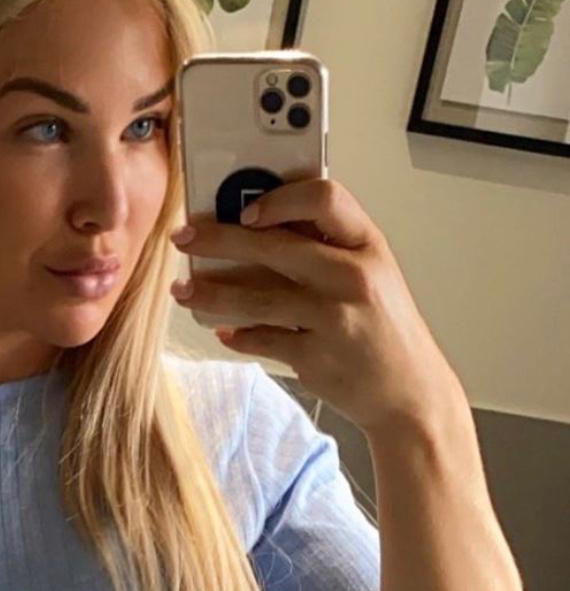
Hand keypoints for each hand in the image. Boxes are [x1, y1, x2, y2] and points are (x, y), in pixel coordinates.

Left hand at [169, 177, 465, 434]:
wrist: (409, 392)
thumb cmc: (382, 327)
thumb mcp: (372, 274)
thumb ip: (328, 249)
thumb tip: (258, 228)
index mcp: (368, 245)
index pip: (324, 198)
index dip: (279, 199)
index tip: (245, 210)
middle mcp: (353, 277)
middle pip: (274, 246)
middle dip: (217, 239)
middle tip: (182, 238)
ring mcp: (333, 319)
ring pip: (257, 299)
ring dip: (210, 294)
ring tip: (181, 291)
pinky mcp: (316, 358)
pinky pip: (261, 340)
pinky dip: (236, 336)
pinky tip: (221, 331)